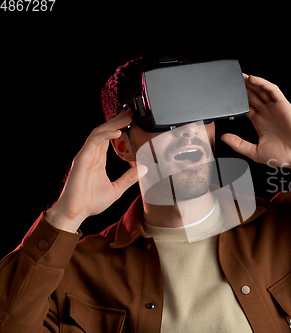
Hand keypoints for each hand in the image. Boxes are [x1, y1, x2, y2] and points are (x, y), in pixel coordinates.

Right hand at [46, 110, 145, 232]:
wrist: (76, 212)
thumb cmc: (91, 202)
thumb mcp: (117, 189)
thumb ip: (129, 178)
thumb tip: (144, 169)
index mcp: (98, 159)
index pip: (109, 138)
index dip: (119, 127)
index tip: (132, 120)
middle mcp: (92, 154)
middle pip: (105, 131)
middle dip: (117, 120)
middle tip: (131, 111)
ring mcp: (86, 155)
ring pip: (99, 133)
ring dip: (112, 124)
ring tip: (126, 117)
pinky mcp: (82, 159)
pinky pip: (94, 142)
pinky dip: (105, 135)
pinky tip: (117, 132)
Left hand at [221, 74, 290, 184]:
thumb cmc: (281, 156)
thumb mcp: (254, 152)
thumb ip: (238, 144)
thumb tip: (223, 138)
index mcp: (260, 123)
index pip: (246, 107)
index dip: (237, 100)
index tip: (227, 96)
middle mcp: (267, 113)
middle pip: (252, 96)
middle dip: (243, 88)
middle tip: (231, 81)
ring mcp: (275, 108)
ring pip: (261, 90)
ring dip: (251, 83)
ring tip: (240, 76)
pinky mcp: (283, 105)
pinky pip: (272, 90)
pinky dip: (263, 83)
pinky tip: (253, 79)